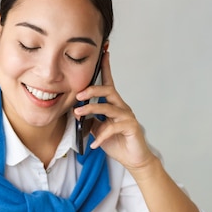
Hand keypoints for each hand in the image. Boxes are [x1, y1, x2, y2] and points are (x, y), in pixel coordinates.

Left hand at [74, 51, 154, 171]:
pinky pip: (113, 127)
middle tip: (78, 94)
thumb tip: (77, 113)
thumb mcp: (98, 130)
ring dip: (91, 109)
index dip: (105, 68)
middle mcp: (122, 107)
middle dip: (92, 89)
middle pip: (108, 90)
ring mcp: (127, 116)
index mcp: (114, 104)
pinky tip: (94, 144)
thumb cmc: (116, 142)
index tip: (103, 52)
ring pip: (108, 107)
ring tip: (78, 114)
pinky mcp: (131, 127)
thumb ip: (90, 120)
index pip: (109, 83)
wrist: (133, 159)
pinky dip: (101, 135)